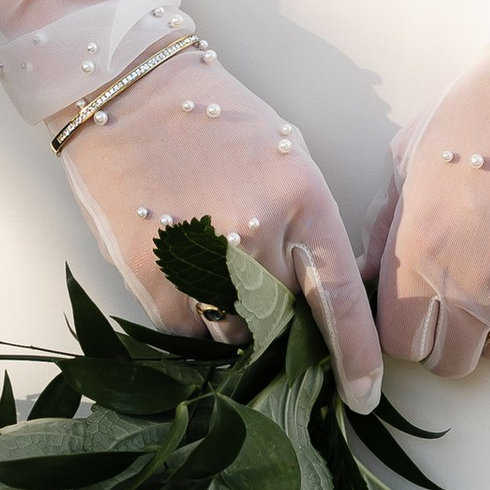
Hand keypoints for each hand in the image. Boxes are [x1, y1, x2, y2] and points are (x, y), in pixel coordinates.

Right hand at [59, 52, 384, 408]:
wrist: (128, 93)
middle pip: (286, 320)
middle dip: (282, 322)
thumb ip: (304, 226)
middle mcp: (256, 233)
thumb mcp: (282, 155)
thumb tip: (317, 301)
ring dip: (234, 317)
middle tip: (259, 294)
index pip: (340, 295)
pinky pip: (190, 333)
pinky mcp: (155, 280)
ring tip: (211, 266)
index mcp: (301, 197)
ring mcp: (203, 260)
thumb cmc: (213, 120)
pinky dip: (192, 317)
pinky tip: (181, 272)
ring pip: (237, 332)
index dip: (356, 354)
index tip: (362, 395)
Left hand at [371, 40, 489, 380]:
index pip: (400, 342)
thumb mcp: (410, 155)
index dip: (406, 328)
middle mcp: (473, 286)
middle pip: (450, 362)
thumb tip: (366, 271)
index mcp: (421, 253)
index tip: (417, 310)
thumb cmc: (481, 111)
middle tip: (461, 293)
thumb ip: (385, 223)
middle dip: (449, 337)